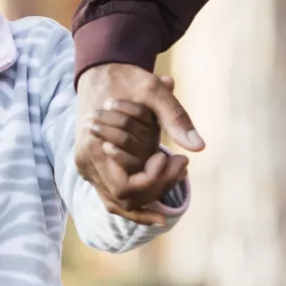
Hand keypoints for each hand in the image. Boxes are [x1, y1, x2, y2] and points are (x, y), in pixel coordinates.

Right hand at [87, 91, 188, 224]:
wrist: (100, 72)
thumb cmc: (125, 80)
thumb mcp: (153, 92)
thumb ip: (175, 118)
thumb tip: (199, 147)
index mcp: (93, 149)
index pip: (125, 189)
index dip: (152, 181)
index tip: (168, 157)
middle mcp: (86, 164)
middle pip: (125, 200)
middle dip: (158, 187)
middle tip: (183, 163)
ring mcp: (88, 169)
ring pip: (119, 204)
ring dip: (151, 196)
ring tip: (177, 174)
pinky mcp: (95, 169)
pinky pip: (113, 197)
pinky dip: (137, 206)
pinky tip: (159, 213)